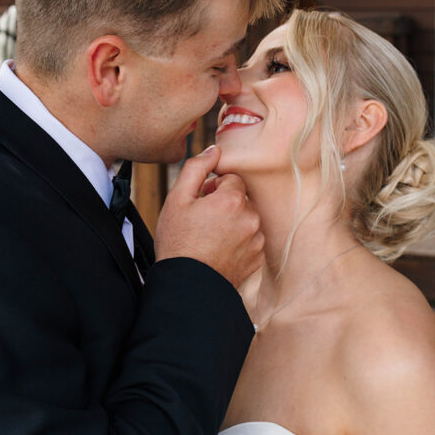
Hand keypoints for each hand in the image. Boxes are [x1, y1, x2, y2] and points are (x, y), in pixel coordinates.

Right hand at [154, 146, 264, 288]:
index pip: (232, 179)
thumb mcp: (177, 199)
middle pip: (241, 198)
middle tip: (202, 221)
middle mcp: (251, 218)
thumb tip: (215, 150)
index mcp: (233, 200)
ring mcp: (256, 239)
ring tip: (210, 238)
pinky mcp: (257, 257)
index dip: (213, 188)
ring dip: (232, 222)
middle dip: (224, 204)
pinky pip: (251, 239)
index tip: (200, 202)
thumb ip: (197, 168)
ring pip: (246, 218)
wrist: (187, 284)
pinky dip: (238, 241)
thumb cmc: (178, 242)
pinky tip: (219, 250)